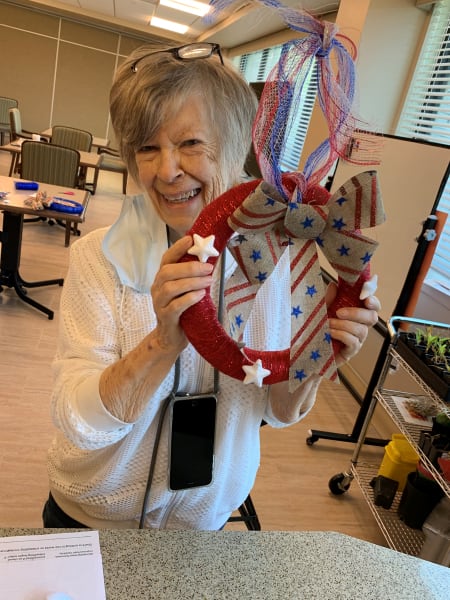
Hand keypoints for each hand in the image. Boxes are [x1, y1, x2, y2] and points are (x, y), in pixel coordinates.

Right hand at [150, 236, 213, 352]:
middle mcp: (157, 288)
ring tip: (208, 281)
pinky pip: (175, 306)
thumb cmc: (182, 311)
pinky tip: (201, 295)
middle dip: (189, 267)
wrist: (171, 338)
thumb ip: (193, 277)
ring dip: (192, 282)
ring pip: (171, 288)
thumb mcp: (187, 291)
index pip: (166, 259)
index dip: (177, 248)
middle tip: (208, 267)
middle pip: (167, 272)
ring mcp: (159, 304)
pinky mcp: (165, 318)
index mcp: (162, 279)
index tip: (190, 239)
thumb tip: (210, 260)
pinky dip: (189, 298)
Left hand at [325, 281, 380, 365]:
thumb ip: (328, 298)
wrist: (307, 348)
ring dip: (344, 325)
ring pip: (361, 330)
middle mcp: (360, 326)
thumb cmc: (317, 328)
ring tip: (329, 323)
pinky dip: (341, 335)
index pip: (373, 306)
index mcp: (356, 314)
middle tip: (339, 312)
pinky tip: (330, 333)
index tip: (364, 296)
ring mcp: (357, 340)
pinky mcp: (350, 352)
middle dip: (357, 313)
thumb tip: (334, 285)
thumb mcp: (321, 310)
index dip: (373, 300)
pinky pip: (353, 342)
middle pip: (372, 317)